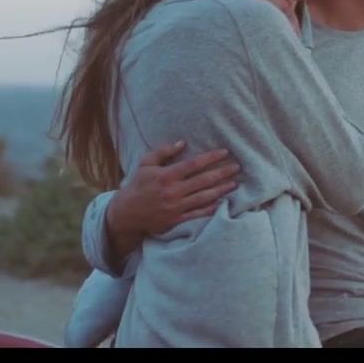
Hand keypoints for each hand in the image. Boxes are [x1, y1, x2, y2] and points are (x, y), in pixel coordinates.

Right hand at [107, 140, 239, 236]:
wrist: (126, 213)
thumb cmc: (138, 185)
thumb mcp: (145, 164)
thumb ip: (163, 152)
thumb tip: (182, 143)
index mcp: (166, 175)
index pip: (194, 164)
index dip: (211, 157)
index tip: (225, 152)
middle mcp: (173, 191)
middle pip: (203, 180)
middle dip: (222, 173)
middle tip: (237, 167)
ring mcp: (175, 206)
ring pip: (204, 197)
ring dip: (221, 190)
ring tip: (235, 184)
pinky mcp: (177, 219)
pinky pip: (198, 214)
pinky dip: (211, 208)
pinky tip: (222, 203)